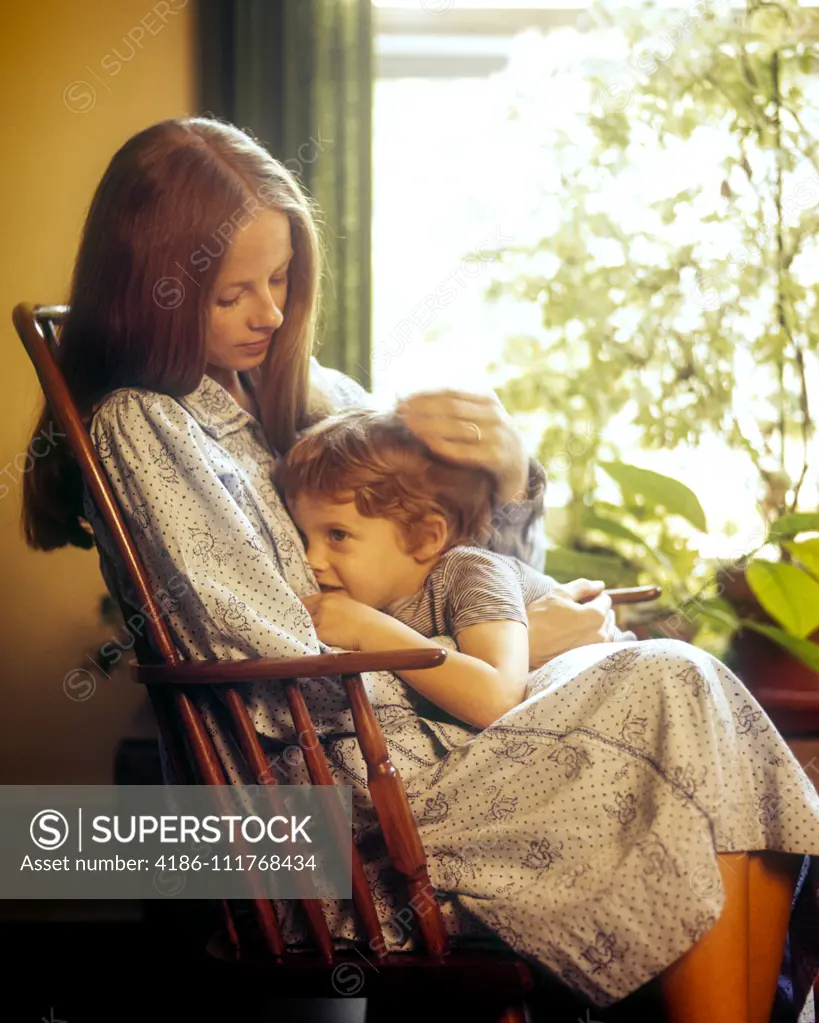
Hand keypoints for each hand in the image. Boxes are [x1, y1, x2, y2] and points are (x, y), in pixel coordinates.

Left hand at [301, 592, 376, 650]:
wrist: (375, 631)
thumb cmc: (368, 621)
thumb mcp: (349, 606)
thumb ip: (333, 608)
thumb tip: (322, 616)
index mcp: (330, 597)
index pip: (306, 601)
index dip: (301, 610)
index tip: (298, 616)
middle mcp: (324, 605)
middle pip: (302, 613)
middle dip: (300, 620)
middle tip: (297, 628)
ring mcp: (322, 618)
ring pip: (305, 625)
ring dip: (305, 631)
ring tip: (304, 637)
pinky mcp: (322, 632)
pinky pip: (311, 637)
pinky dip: (310, 641)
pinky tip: (313, 643)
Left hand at [396, 389, 528, 503]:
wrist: (518, 468)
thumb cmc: (487, 441)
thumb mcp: (477, 418)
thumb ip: (454, 409)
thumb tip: (410, 399)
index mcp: (487, 400)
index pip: (451, 393)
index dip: (424, 395)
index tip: (401, 399)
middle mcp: (495, 415)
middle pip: (452, 408)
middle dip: (423, 409)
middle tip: (400, 413)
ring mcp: (499, 436)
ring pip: (458, 427)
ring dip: (430, 426)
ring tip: (409, 426)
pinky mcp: (498, 457)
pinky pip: (467, 451)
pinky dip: (445, 446)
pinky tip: (428, 444)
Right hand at [525, 578, 617, 668]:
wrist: (525, 649)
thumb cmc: (540, 619)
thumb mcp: (559, 594)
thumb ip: (583, 586)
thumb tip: (600, 585)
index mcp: (596, 615)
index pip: (605, 599)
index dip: (591, 595)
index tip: (576, 599)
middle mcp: (601, 634)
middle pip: (607, 615)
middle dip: (595, 609)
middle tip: (572, 611)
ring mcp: (596, 649)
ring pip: (605, 630)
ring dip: (595, 625)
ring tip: (573, 625)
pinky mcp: (588, 661)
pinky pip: (599, 645)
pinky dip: (592, 638)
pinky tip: (575, 637)